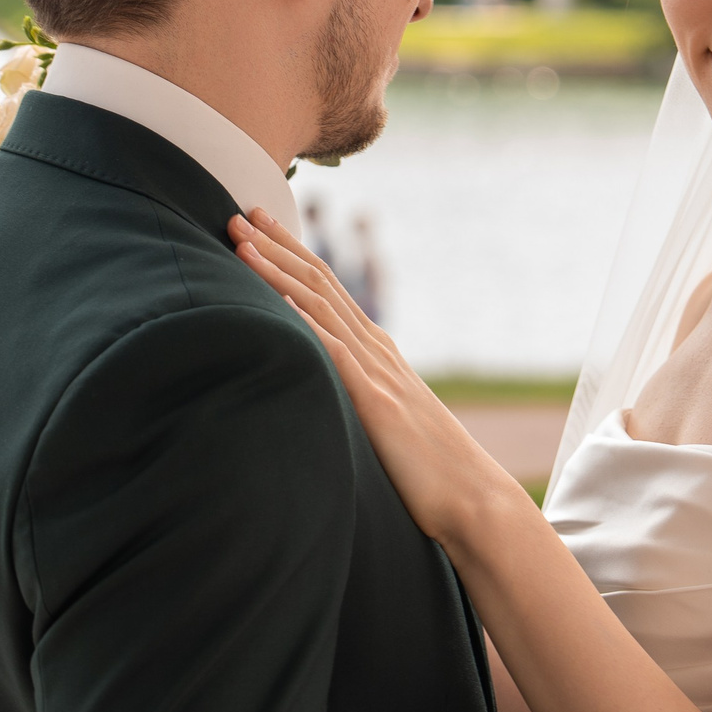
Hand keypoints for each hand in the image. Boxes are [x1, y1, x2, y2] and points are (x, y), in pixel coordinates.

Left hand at [230, 208, 516, 543]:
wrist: (473, 498)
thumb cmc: (427, 467)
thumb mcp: (385, 416)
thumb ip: (357, 392)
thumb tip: (323, 385)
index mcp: (376, 352)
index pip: (327, 288)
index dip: (291, 253)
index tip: (259, 225)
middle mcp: (376, 351)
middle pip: (320, 284)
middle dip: (277, 247)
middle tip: (238, 213)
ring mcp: (378, 374)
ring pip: (321, 309)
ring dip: (278, 273)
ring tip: (242, 244)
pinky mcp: (377, 404)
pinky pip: (335, 356)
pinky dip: (305, 324)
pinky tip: (278, 303)